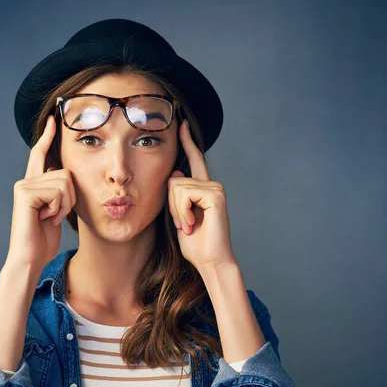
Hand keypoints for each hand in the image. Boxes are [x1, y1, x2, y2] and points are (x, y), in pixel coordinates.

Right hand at [5, 115, 76, 271]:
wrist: (30, 258)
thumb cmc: (44, 240)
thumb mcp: (57, 211)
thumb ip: (59, 192)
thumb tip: (66, 175)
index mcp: (33, 184)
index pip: (40, 154)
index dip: (47, 136)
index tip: (53, 120)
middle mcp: (26, 181)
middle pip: (67, 172)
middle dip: (72, 197)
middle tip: (57, 216)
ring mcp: (24, 186)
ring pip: (65, 182)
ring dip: (65, 205)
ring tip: (50, 218)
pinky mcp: (24, 193)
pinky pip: (57, 191)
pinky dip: (59, 208)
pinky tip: (46, 219)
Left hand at [167, 120, 236, 273]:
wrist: (210, 261)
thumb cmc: (195, 244)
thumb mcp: (179, 217)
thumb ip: (177, 197)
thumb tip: (176, 174)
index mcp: (203, 189)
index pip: (194, 161)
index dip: (188, 143)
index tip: (182, 125)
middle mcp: (211, 184)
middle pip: (173, 180)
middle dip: (171, 206)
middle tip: (185, 224)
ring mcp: (215, 188)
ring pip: (176, 187)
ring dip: (177, 211)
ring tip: (190, 225)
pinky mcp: (215, 194)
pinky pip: (184, 193)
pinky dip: (183, 212)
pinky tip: (194, 224)